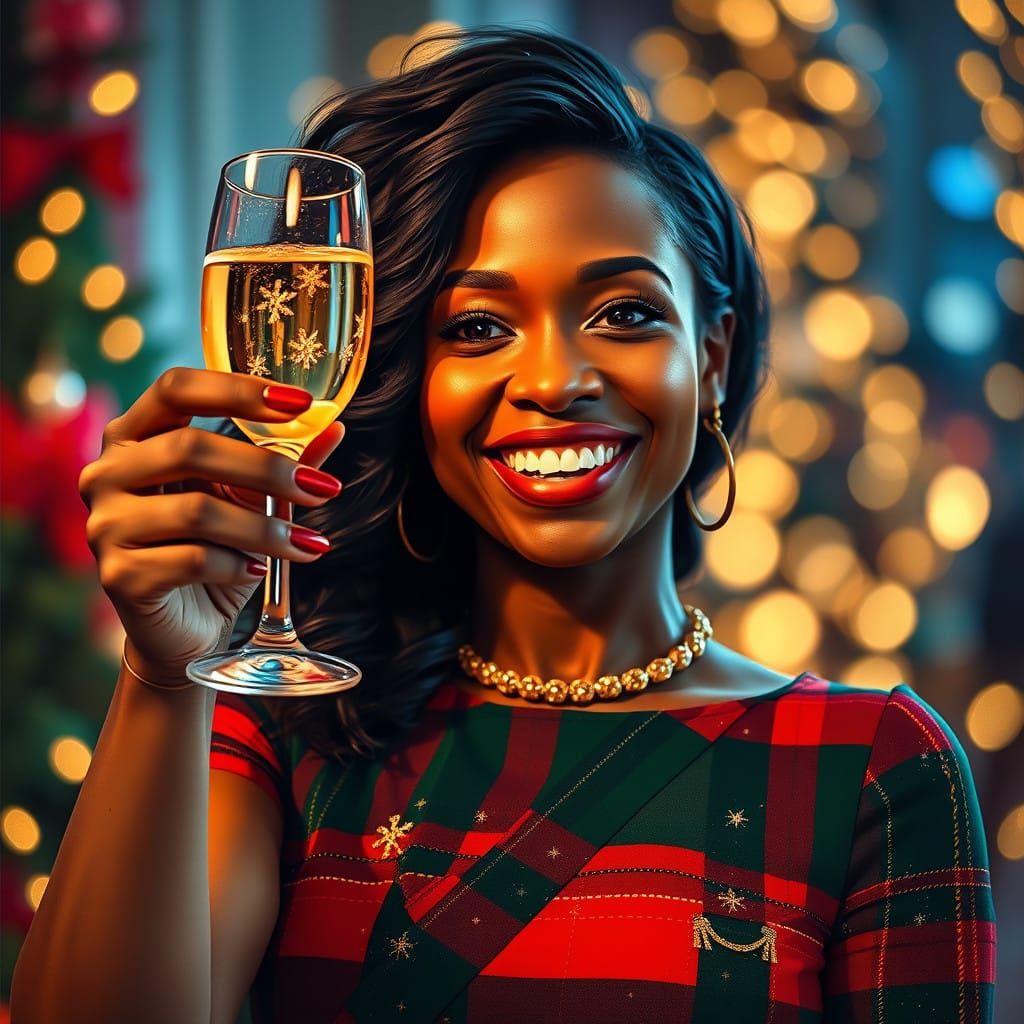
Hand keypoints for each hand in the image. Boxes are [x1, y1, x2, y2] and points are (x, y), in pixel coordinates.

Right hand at [78, 367, 344, 685]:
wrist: (184, 628)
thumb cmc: (214, 549)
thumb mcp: (252, 499)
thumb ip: (284, 460)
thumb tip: (333, 426)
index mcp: (134, 436)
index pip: (176, 389)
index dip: (238, 389)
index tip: (301, 404)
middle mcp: (106, 472)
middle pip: (190, 448)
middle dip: (269, 469)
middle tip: (322, 489)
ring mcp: (105, 525)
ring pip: (197, 511)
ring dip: (265, 528)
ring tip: (306, 543)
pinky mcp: (119, 576)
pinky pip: (192, 560)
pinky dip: (237, 566)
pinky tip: (258, 572)